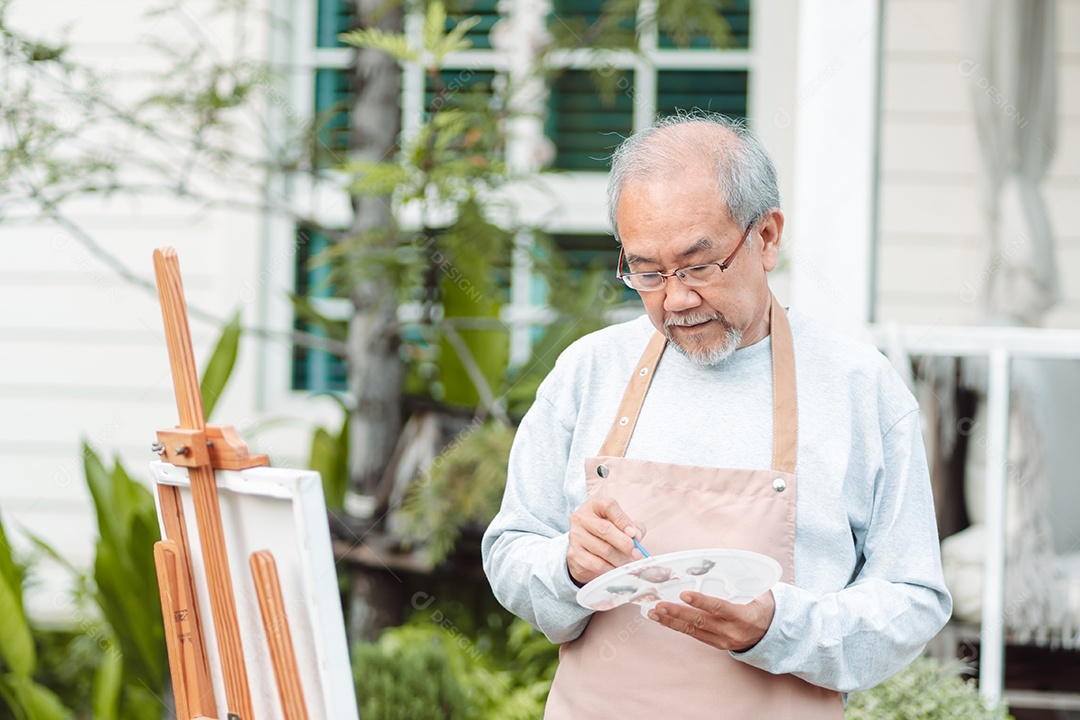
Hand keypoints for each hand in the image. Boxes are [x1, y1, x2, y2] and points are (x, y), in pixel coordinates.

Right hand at [567, 497, 645, 584]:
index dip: (623, 520)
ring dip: (620, 559)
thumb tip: (637, 536)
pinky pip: (597, 564)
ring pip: (603, 549)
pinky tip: (617, 568)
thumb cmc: (606, 533)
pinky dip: (611, 568)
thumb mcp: (619, 524)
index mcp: (594, 505)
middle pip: (604, 529)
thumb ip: (633, 527)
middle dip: (624, 543)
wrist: (584, 550)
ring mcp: (575, 536)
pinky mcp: (575, 555)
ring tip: (629, 563)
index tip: (634, 534)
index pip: (608, 506)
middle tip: (637, 553)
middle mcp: (581, 518)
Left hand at [648, 590, 774, 651]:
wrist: (771, 634)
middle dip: (677, 613)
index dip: (702, 602)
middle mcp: (732, 631)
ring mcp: (723, 640)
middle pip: (700, 621)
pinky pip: (694, 636)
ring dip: (671, 621)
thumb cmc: (762, 607)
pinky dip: (677, 627)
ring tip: (654, 612)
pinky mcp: (716, 645)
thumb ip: (744, 581)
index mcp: (744, 616)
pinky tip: (664, 620)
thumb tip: (726, 560)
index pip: (720, 608)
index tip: (684, 594)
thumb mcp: (760, 593)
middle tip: (659, 605)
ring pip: (693, 631)